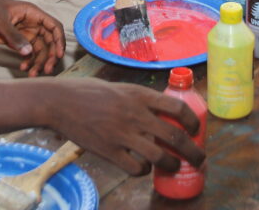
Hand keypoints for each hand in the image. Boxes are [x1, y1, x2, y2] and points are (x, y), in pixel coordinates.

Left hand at [0, 0, 64, 75]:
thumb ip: (14, 37)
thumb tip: (29, 52)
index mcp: (32, 13)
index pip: (53, 26)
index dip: (59, 40)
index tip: (59, 55)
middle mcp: (31, 23)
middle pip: (49, 41)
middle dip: (50, 56)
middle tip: (46, 70)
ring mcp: (24, 33)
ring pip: (39, 49)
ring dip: (39, 62)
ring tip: (33, 74)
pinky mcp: (16, 41)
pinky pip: (28, 53)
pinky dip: (28, 61)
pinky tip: (23, 68)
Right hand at [46, 79, 204, 174]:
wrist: (59, 101)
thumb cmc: (87, 91)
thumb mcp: (118, 87)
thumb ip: (138, 99)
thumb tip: (158, 110)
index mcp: (139, 95)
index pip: (178, 108)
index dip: (192, 122)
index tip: (195, 130)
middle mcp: (135, 114)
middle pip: (175, 137)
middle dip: (193, 152)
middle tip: (199, 159)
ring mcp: (122, 134)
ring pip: (160, 157)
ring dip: (172, 165)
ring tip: (174, 167)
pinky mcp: (109, 151)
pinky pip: (136, 168)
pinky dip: (144, 171)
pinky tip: (142, 168)